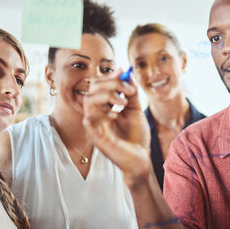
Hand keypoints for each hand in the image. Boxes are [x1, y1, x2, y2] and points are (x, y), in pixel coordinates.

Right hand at [83, 70, 151, 186]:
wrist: (141, 157)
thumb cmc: (137, 136)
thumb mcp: (136, 109)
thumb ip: (131, 93)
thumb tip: (127, 74)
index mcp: (105, 106)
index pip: (99, 84)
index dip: (109, 76)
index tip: (122, 70)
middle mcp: (97, 113)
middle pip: (92, 88)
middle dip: (110, 83)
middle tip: (127, 89)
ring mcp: (94, 124)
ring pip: (89, 100)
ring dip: (107, 95)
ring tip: (123, 102)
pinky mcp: (95, 136)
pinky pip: (90, 118)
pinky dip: (103, 112)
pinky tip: (116, 115)